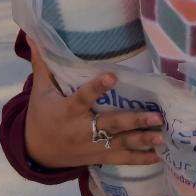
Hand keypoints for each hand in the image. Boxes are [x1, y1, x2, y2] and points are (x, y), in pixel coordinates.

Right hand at [24, 42, 162, 168]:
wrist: (37, 153)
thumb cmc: (41, 116)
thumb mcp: (40, 91)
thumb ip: (43, 65)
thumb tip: (34, 36)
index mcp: (67, 111)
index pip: (83, 98)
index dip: (96, 88)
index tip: (112, 76)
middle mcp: (82, 130)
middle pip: (111, 124)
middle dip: (134, 121)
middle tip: (155, 116)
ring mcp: (93, 146)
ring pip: (120, 143)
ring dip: (142, 140)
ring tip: (162, 136)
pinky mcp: (99, 156)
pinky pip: (121, 159)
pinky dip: (140, 159)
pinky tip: (158, 157)